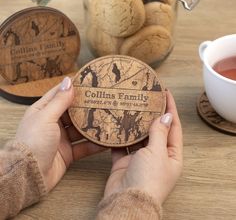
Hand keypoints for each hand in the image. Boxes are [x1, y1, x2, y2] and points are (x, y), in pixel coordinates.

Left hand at [15, 77, 104, 191]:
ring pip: (80, 129)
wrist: (29, 176)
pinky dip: (94, 144)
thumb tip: (68, 81)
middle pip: (73, 112)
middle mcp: (53, 123)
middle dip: (87, 107)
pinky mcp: (69, 152)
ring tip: (108, 118)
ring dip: (93, 126)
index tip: (88, 81)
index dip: (73, 88)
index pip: (59, 94)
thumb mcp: (46, 117)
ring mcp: (61, 138)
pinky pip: (84, 146)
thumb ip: (59, 101)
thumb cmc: (33, 142)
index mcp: (43, 111)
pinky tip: (106, 140)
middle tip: (103, 99)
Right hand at [103, 90, 182, 205]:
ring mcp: (140, 159)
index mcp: (172, 155)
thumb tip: (166, 116)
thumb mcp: (157, 152)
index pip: (173, 126)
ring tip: (131, 106)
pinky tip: (117, 123)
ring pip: (138, 136)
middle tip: (147, 97)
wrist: (126, 201)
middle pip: (155, 130)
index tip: (165, 93)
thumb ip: (159, 133)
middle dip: (152, 114)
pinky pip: (123, 145)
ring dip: (135, 124)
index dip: (170, 109)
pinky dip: (120, 136)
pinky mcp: (124, 161)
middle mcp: (157, 156)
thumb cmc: (148, 179)